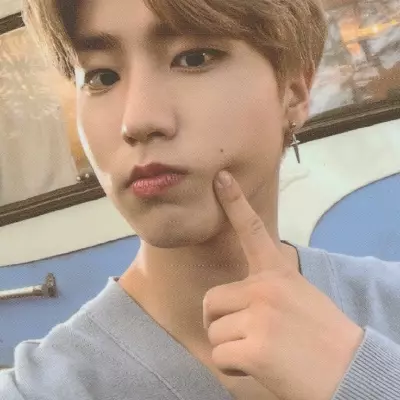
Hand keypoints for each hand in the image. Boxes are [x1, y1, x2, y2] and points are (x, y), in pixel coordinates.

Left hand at [203, 171, 363, 399]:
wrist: (350, 372)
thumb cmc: (321, 336)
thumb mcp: (298, 296)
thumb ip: (267, 288)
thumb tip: (238, 297)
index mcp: (277, 272)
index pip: (252, 230)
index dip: (234, 202)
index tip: (220, 178)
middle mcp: (265, 286)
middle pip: (211, 301)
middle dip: (220, 321)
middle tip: (247, 336)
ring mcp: (259, 314)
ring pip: (214, 330)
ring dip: (230, 347)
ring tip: (262, 352)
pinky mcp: (255, 347)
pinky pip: (220, 356)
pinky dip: (233, 367)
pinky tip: (259, 367)